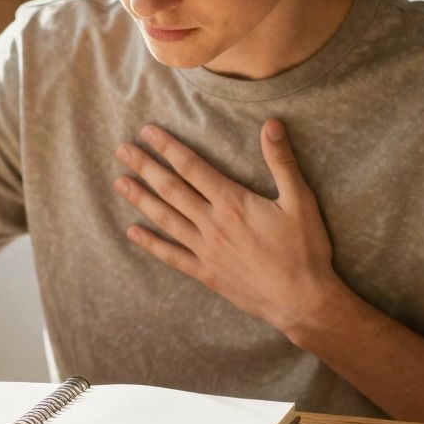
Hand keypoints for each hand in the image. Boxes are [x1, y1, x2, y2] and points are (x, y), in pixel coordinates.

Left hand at [112, 118, 339, 333]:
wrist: (302, 300)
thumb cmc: (304, 249)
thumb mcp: (300, 200)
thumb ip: (281, 161)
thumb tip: (272, 124)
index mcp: (233, 202)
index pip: (192, 168)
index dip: (169, 148)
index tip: (148, 132)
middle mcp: (212, 224)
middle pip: (171, 190)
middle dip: (145, 167)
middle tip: (121, 150)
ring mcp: (206, 250)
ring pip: (166, 219)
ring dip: (141, 199)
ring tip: (119, 183)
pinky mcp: (206, 273)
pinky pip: (171, 256)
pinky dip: (150, 244)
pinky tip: (132, 233)